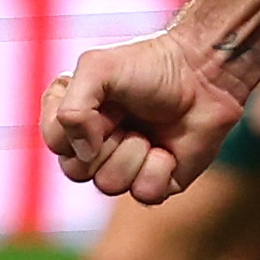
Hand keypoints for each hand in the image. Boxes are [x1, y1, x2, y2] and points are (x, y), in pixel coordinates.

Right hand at [40, 30, 244, 204]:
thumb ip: (71, 106)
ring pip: (108, 184)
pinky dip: (159, 168)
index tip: (103, 102)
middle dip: (106, 141)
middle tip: (127, 117)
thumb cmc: (151, 66)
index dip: (76, 126)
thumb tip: (82, 152)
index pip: (54, 141)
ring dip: (133, 152)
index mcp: (75, 120)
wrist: (205, 72)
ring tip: (149, 131)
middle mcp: (95, 147)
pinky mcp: (156, 182)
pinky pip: (144, 194)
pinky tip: (169, 149)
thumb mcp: (98, 67)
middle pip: (76, 170)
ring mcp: (125, 167)